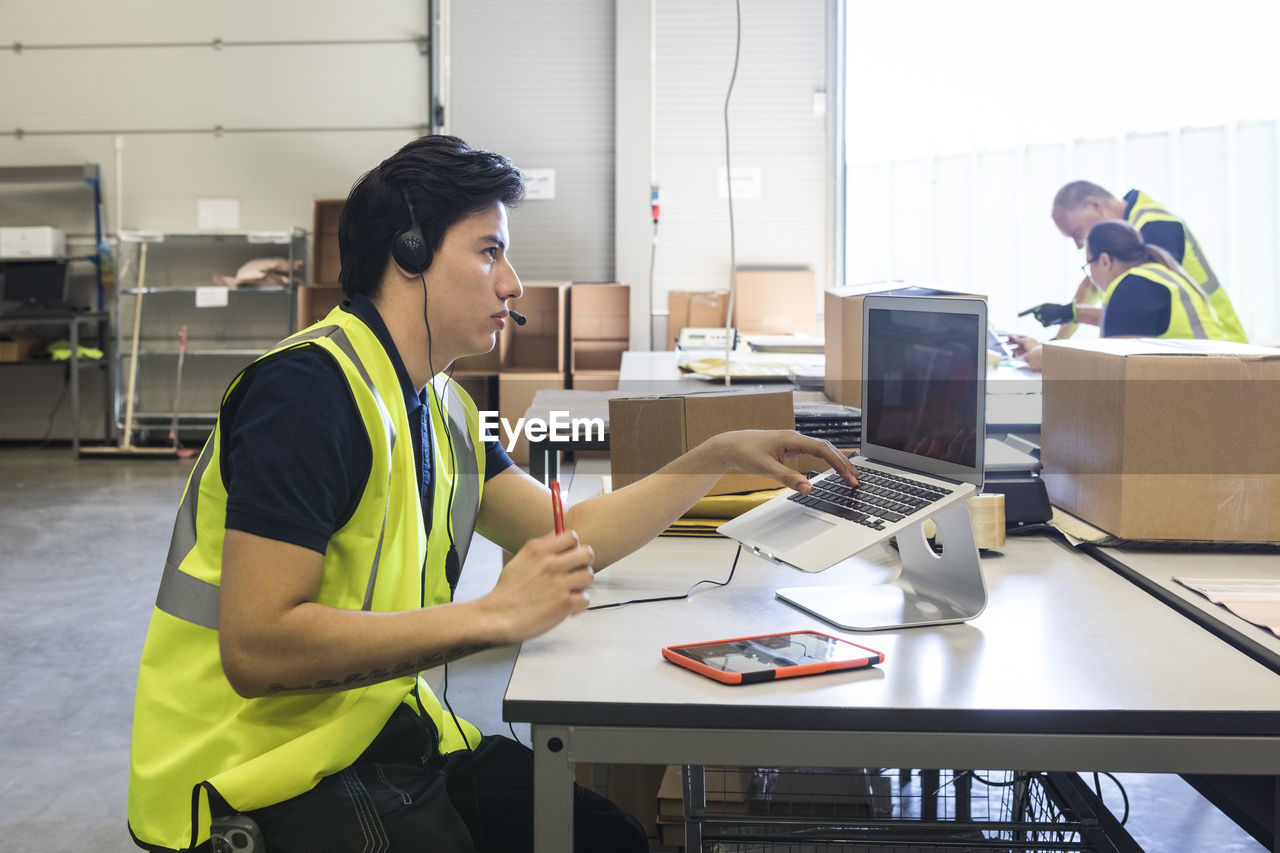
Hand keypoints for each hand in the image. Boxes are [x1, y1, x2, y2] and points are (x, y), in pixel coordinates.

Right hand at [483, 530, 594, 642]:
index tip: (569, 556)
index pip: (572, 536)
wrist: (499, 616)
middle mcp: (550, 565)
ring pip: (589, 576)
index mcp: (539, 551)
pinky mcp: (564, 604)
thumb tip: (558, 533)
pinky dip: (578, 604)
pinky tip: (566, 606)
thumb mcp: (520, 559)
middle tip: (574, 573)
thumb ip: (541, 546)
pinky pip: (585, 599)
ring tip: (570, 590)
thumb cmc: (509, 590)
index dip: (574, 547)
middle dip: (583, 563)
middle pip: (587, 553)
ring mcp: (558, 584)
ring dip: (582, 585)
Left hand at [709, 429, 857, 493]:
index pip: (822, 449)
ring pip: (822, 449)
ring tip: (850, 476)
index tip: (848, 477)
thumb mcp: (766, 469)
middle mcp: (795, 438)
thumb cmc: (745, 453)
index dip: (837, 463)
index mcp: (792, 439)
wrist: (730, 445)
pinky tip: (833, 468)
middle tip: (855, 480)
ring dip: (836, 461)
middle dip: (843, 463)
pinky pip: (814, 451)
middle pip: (827, 448)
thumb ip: (788, 479)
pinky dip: (826, 459)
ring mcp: (794, 442)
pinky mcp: (790, 447)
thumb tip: (808, 488)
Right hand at [1005, 333, 1043, 370]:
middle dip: (1013, 342)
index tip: (1010, 336)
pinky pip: (1017, 353)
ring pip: (1017, 348)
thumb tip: (1014, 337)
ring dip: (1012, 346)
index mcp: (1028, 341)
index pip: (1020, 338)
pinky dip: (1014, 351)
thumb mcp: (1025, 341)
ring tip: (1008, 344)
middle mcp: (1027, 345)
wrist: (1037, 354)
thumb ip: (1019, 339)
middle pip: (1018, 343)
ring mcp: (1025, 351)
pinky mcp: (1023, 356)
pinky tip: (1011, 349)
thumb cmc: (1034, 347)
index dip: (1015, 337)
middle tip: (1007, 340)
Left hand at [1018, 301, 1075, 326]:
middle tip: (1049, 315)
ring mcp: (1043, 317)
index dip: (1023, 313)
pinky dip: (1048, 325)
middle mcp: (1041, 310)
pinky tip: (1054, 321)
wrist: (1068, 312)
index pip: (1030, 310)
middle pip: (1036, 317)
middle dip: (1040, 317)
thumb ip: (1042, 310)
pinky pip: (1044, 325)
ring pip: (1041, 321)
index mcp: (1042, 305)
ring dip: (1046, 321)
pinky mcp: (1046, 322)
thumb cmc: (1060, 309)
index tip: (1017, 315)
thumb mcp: (1050, 307)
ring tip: (1053, 317)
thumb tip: (1035, 315)